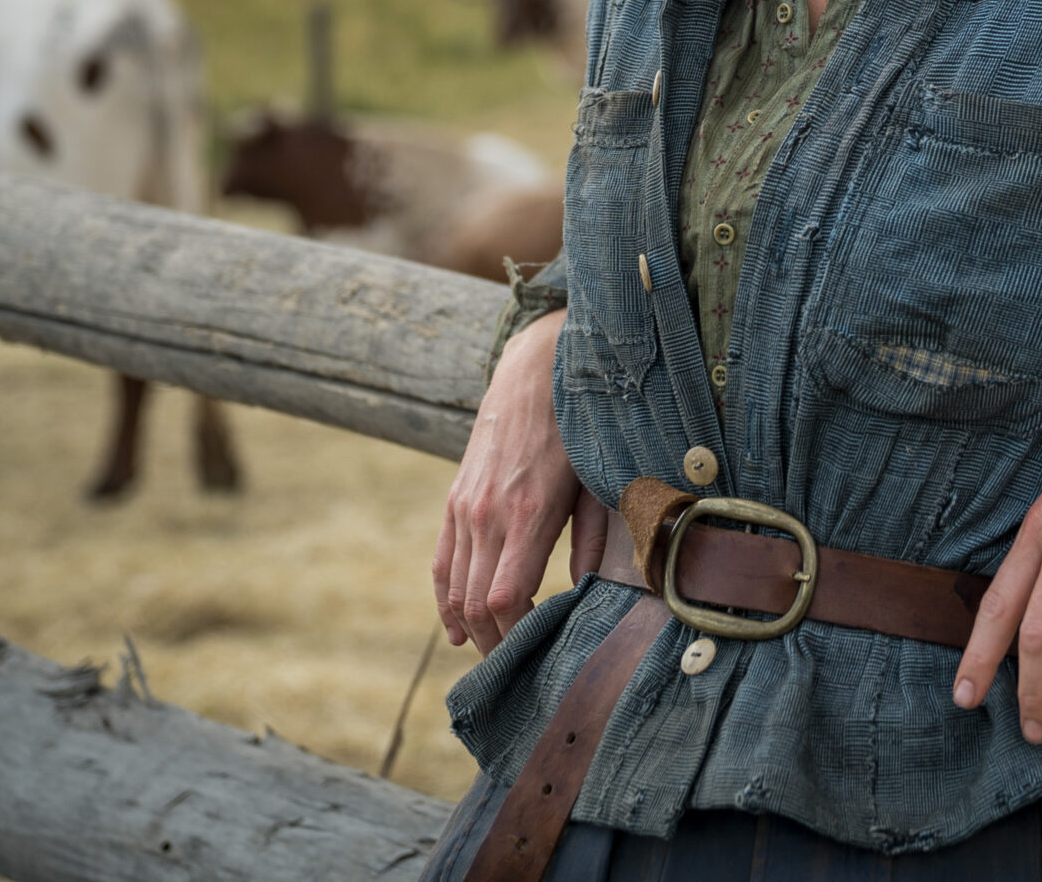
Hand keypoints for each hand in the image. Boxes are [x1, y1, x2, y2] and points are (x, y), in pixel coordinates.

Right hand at [433, 311, 585, 653]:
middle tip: (520, 672)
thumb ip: (594, 540)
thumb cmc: (580, 426)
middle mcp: (488, 515)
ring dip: (471, 630)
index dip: (516, 635)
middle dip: (497, 644)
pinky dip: (446, 600)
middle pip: (477, 604)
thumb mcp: (599, 480)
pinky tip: (458, 628)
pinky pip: (442, 562)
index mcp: (529, 513)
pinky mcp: (455, 499)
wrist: (535, 368)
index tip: (538, 655)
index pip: (507, 598)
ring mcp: (465, 507)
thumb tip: (588, 591)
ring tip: (494, 658)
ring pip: (455, 589)